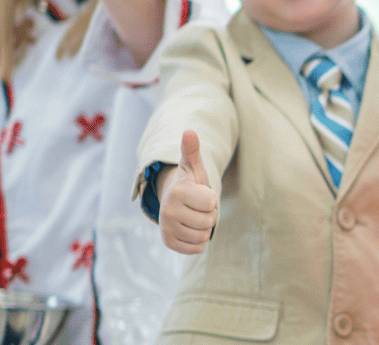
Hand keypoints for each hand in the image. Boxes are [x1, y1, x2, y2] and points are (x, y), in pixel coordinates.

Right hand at [159, 130, 217, 253]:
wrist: (173, 201)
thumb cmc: (189, 183)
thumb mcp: (193, 166)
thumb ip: (192, 150)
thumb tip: (189, 131)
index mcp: (177, 192)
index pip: (211, 203)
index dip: (211, 199)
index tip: (201, 194)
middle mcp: (167, 211)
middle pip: (209, 221)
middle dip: (209, 214)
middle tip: (198, 207)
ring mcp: (166, 229)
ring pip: (203, 236)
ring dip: (204, 228)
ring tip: (194, 216)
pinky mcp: (168, 243)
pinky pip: (197, 249)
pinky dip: (199, 241)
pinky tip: (190, 229)